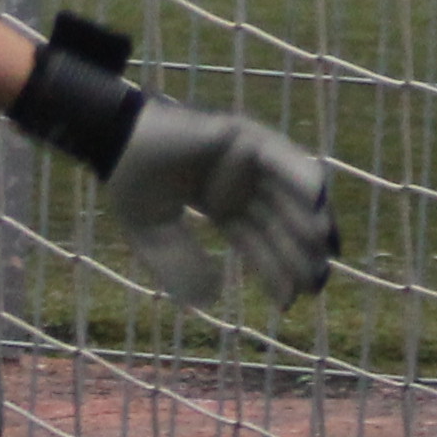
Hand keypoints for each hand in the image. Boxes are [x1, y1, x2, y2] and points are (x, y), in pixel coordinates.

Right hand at [101, 100, 338, 307]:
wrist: (114, 143)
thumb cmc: (131, 184)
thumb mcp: (156, 239)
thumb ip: (180, 267)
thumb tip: (213, 297)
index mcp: (222, 204)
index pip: (258, 242)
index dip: (275, 271)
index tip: (290, 302)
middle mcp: (240, 182)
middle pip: (280, 224)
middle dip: (300, 254)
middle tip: (315, 284)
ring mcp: (244, 158)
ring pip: (287, 194)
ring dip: (308, 221)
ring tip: (322, 252)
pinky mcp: (243, 134)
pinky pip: (280, 156)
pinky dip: (300, 177)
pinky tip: (316, 204)